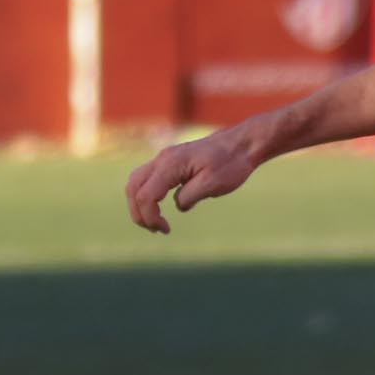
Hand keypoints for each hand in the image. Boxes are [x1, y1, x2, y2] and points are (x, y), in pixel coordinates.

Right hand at [125, 125, 262, 233]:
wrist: (241, 144)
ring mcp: (164, 159)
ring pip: (136, 182)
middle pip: (133, 188)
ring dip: (139, 204)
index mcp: (171, 165)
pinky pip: (147, 179)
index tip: (165, 230)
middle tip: (156, 229)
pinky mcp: (170, 161)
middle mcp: (162, 159)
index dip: (150, 217)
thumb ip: (189, 196)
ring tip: (155, 222)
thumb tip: (178, 206)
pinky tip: (160, 209)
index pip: (145, 195)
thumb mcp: (213, 184)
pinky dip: (147, 195)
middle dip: (139, 212)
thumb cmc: (231, 163)